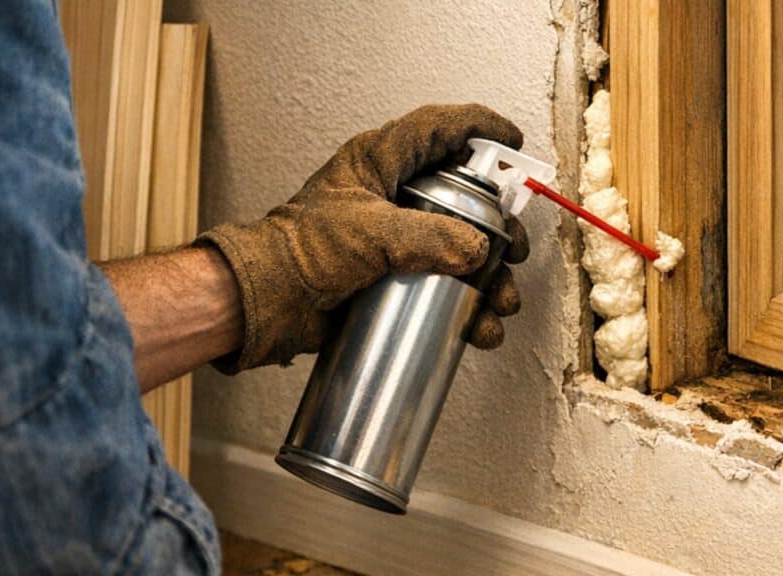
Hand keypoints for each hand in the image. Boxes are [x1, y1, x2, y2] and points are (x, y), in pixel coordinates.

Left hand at [197, 104, 523, 372]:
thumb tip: (476, 250)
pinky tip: (480, 327)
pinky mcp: (393, 276)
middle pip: (463, 197)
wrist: (268, 304)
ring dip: (489, 276)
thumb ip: (429, 237)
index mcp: (380, 163)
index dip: (480, 129)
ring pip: (459, 248)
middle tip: (512, 250)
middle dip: (498, 227)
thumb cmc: (300, 253)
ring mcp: (394, 238)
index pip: (437, 130)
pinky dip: (467, 308)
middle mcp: (391, 195)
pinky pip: (442, 285)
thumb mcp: (372, 233)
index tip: (514, 145)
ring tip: (501, 301)